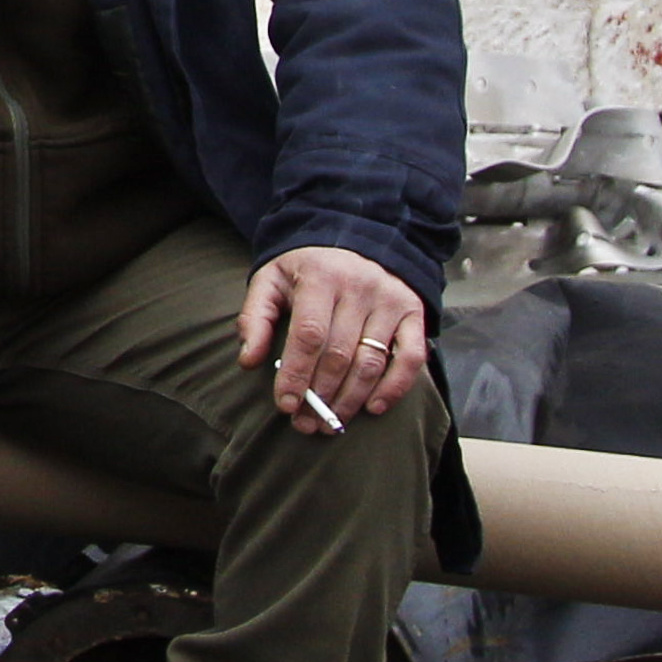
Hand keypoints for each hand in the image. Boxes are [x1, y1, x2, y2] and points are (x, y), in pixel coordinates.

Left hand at [237, 246, 427, 437]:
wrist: (356, 237)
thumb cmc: (307, 269)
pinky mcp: (413, 312)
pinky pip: (410, 358)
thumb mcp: (272, 280)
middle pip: (340, 354)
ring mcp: (390, 300)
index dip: (297, 374)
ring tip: (330, 424)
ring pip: (371, 362)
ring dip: (350, 400)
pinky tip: (372, 408)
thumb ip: (254, 317)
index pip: (309, 335)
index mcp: (321, 277)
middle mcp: (360, 287)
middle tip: (305, 425)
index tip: (285, 405)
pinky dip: (394, 387)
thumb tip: (247, 361)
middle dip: (320, 396)